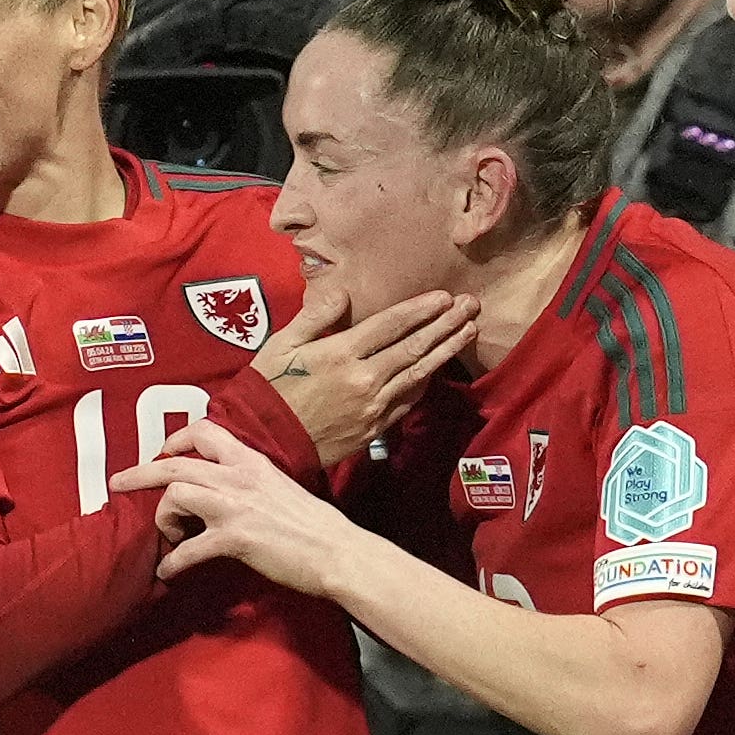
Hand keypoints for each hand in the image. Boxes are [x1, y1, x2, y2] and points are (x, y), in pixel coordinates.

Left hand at [118, 416, 351, 594]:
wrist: (337, 552)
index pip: (205, 432)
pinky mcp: (234, 539)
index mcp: (252, 462)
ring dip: (164, 519)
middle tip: (118, 483)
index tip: (164, 450)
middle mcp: (238, 477)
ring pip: (175, 496)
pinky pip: (188, 550)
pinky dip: (172, 563)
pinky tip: (169, 573)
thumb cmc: (317, 527)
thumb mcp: (282, 489)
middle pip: (175, 464)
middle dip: (140, 473)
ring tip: (173, 537)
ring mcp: (234, 507)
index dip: (176, 439)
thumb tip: (234, 497)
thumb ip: (254, 485)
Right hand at [250, 282, 476, 466]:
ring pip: (418, 375)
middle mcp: (363, 379)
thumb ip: (315, 316)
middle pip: (413, 347)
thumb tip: (343, 293)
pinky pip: (407, 402)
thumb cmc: (269, 388)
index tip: (443, 296)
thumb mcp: (281, 344)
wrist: (264, 441)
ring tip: (468, 331)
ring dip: (446, 351)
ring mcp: (372, 407)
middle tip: (469, 306)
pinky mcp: (373, 428)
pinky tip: (439, 368)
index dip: (419, 309)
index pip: (390, 325)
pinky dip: (425, 383)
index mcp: (340, 353)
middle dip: (445, 324)